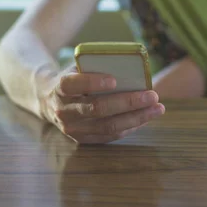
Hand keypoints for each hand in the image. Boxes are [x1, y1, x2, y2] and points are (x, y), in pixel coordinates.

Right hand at [39, 67, 164, 143]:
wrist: (49, 99)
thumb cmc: (74, 77)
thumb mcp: (78, 67)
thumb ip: (98, 67)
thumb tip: (134, 70)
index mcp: (60, 87)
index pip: (74, 84)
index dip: (93, 82)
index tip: (114, 80)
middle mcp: (64, 110)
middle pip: (98, 108)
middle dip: (129, 102)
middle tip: (152, 95)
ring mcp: (72, 128)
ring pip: (107, 125)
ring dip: (136, 118)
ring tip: (157, 108)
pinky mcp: (81, 139)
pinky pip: (109, 136)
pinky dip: (130, 127)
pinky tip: (145, 118)